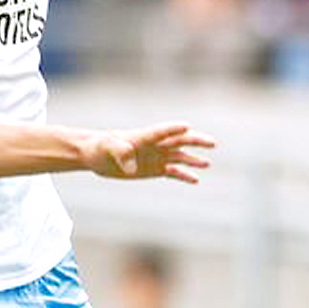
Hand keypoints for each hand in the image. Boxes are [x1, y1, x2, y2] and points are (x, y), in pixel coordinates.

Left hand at [88, 123, 214, 183]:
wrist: (96, 156)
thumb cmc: (100, 147)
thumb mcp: (107, 147)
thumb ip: (120, 152)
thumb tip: (132, 168)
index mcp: (144, 136)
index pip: (162, 131)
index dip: (173, 129)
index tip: (186, 126)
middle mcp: (155, 145)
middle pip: (180, 141)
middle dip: (196, 141)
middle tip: (212, 143)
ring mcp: (157, 157)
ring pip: (180, 157)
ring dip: (193, 160)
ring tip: (206, 163)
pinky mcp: (155, 170)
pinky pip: (174, 173)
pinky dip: (184, 176)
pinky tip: (195, 180)